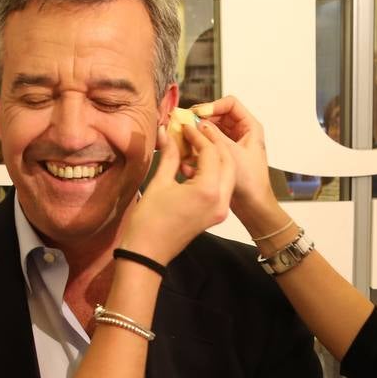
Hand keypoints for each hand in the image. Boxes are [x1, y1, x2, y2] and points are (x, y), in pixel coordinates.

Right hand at [118, 119, 234, 265]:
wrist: (149, 252)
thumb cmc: (150, 220)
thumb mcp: (160, 182)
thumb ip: (169, 155)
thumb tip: (167, 132)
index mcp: (208, 190)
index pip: (210, 152)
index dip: (198, 135)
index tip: (185, 125)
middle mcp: (221, 200)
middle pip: (226, 161)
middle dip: (213, 142)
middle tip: (196, 130)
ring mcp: (221, 209)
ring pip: (227, 173)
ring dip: (216, 156)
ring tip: (197, 144)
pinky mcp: (217, 214)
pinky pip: (222, 186)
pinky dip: (214, 171)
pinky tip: (197, 163)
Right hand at [190, 96, 281, 223]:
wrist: (253, 207)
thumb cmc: (251, 183)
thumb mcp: (231, 153)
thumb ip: (214, 135)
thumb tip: (198, 122)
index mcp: (250, 127)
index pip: (230, 104)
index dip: (213, 106)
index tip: (198, 114)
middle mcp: (242, 133)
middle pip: (217, 116)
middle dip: (201, 121)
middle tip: (185, 125)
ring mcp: (232, 145)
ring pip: (211, 132)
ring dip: (198, 136)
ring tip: (184, 140)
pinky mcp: (223, 157)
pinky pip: (208, 146)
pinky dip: (198, 149)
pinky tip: (188, 157)